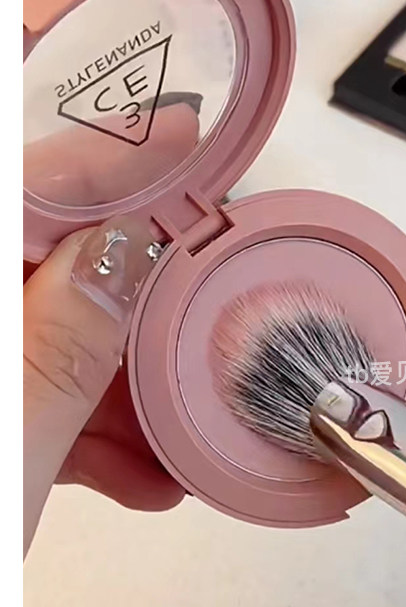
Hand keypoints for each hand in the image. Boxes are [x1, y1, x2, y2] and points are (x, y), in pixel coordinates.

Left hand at [22, 96, 201, 556]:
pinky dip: (71, 422)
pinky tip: (124, 469)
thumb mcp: (3, 454)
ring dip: (105, 380)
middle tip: (186, 325)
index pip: (25, 186)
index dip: (108, 158)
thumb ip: (65, 344)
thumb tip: (118, 254)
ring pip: (31, 330)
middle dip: (122, 303)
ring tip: (162, 440)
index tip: (179, 137)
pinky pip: (18, 385)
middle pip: (34, 262)